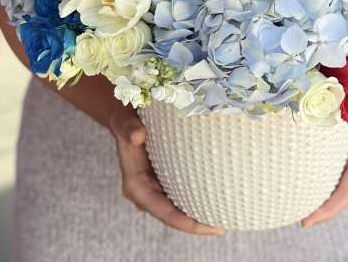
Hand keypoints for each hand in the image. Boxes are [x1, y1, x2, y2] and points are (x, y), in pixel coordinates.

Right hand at [110, 108, 224, 235]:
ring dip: (198, 212)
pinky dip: (197, 196)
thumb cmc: (126, 122)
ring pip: (179, 207)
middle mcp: (146, 191)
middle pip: (174, 215)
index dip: (185, 222)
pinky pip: (182, 192)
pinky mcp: (164, 178)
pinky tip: (215, 196)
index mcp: (136, 186)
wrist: (126, 120)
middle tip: (221, 226)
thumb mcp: (124, 122)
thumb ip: (128, 128)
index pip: (163, 211)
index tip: (206, 226)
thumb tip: (138, 135)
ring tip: (223, 215)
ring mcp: (156, 186)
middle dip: (196, 223)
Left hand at [301, 112, 347, 227]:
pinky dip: (331, 192)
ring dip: (328, 203)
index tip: (307, 221)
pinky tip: (314, 197)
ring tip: (305, 214)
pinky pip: (345, 181)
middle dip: (326, 211)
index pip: (347, 189)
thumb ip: (325, 109)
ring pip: (346, 190)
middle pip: (347, 195)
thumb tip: (302, 112)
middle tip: (303, 222)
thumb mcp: (341, 101)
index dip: (329, 208)